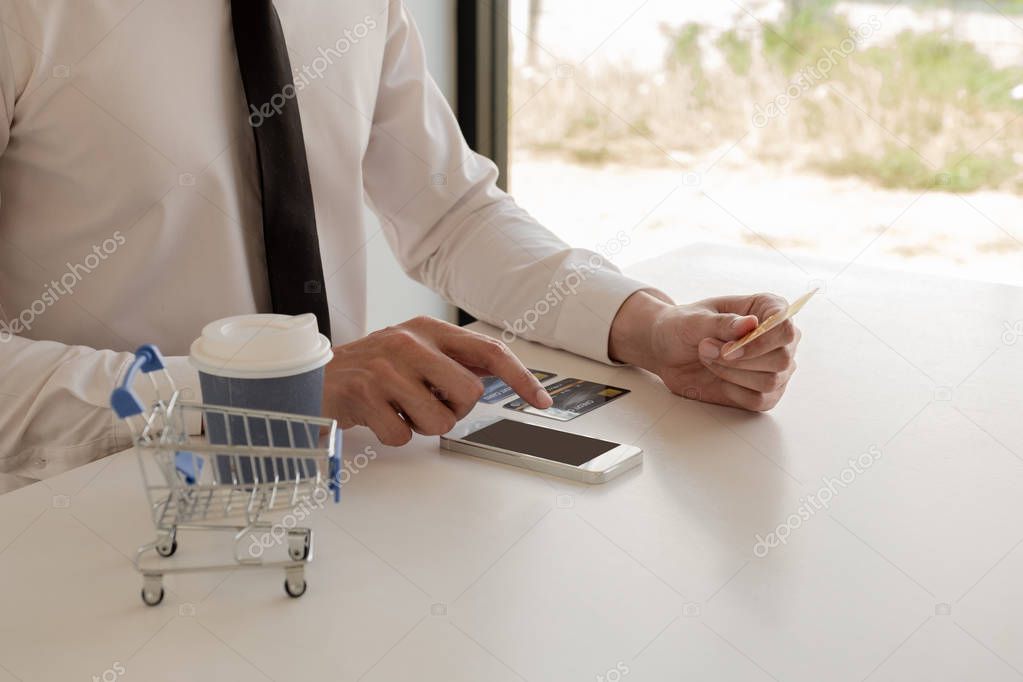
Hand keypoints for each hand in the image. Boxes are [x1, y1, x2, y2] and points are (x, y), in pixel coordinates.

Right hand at [323, 316, 552, 444]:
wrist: (315, 376)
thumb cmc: (372, 367)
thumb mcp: (415, 351)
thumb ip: (455, 359)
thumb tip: (503, 372)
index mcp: (428, 329)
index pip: (489, 351)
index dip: (521, 378)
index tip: (541, 400)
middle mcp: (409, 343)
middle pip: (469, 394)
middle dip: (454, 409)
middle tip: (428, 402)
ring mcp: (386, 369)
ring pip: (439, 420)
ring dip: (422, 425)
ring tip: (399, 407)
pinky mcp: (364, 395)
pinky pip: (404, 436)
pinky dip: (394, 434)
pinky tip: (378, 416)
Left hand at [609, 291, 800, 410]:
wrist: (669, 351)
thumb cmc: (684, 326)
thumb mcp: (695, 320)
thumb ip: (722, 323)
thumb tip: (751, 324)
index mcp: (769, 308)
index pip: (785, 328)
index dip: (760, 342)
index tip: (728, 349)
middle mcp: (779, 338)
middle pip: (782, 359)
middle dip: (740, 361)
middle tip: (705, 349)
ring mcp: (775, 367)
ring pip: (770, 382)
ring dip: (731, 373)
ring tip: (706, 357)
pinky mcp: (765, 392)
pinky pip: (760, 400)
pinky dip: (734, 392)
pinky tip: (718, 377)